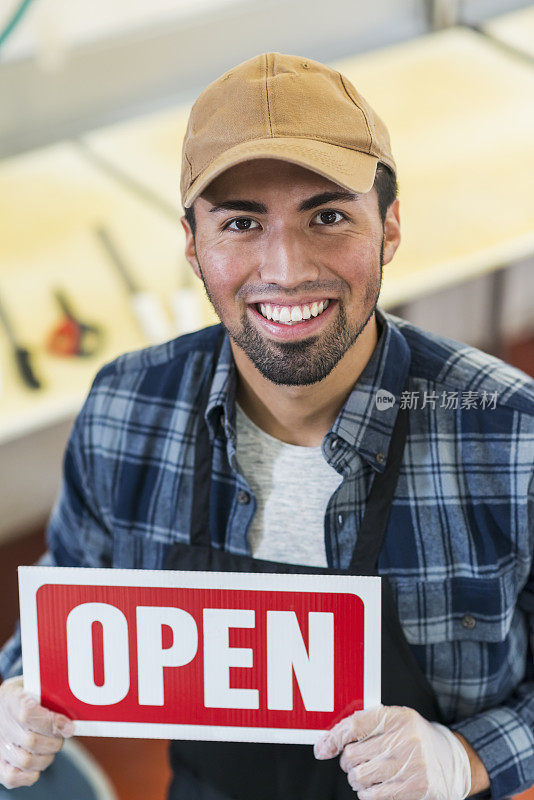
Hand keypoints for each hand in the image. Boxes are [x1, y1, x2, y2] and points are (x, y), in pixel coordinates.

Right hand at [0, 676, 73, 788]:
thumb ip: (50, 694)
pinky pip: (14, 777)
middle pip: (32, 741)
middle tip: (63, 735)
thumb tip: (71, 709)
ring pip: (26, 761)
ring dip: (47, 756)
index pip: (28, 714)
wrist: (1, 706)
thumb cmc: (24, 693)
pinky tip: (40, 759)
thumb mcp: (34, 684)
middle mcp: (2, 726)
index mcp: (10, 700)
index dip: (51, 722)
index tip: (68, 725)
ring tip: (52, 745)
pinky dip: (32, 773)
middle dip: (55, 741)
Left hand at [314, 705, 471, 799]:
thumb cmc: (417, 739)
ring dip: (357, 779)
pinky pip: (375, 796)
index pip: (355, 725)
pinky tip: (375, 788)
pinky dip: (368, 794)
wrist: (454, 761)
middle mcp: (405, 738)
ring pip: (360, 777)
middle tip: (356, 762)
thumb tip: (325, 744)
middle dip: (348, 762)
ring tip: (367, 775)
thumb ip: (364, 725)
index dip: (334, 738)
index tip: (323, 748)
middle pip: (353, 754)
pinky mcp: (416, 788)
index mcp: (398, 717)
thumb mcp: (395, 722)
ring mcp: (411, 765)